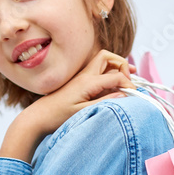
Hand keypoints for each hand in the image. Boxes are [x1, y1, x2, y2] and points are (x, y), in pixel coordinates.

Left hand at [23, 50, 137, 136]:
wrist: (39, 117)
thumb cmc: (58, 116)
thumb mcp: (83, 112)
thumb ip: (105, 101)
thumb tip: (124, 94)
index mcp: (88, 82)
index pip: (116, 76)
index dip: (129, 84)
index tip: (134, 95)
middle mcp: (85, 75)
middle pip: (107, 57)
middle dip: (122, 64)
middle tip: (130, 79)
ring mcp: (82, 77)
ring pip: (103, 62)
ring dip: (116, 67)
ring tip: (128, 77)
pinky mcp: (80, 83)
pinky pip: (98, 72)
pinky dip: (110, 74)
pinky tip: (115, 84)